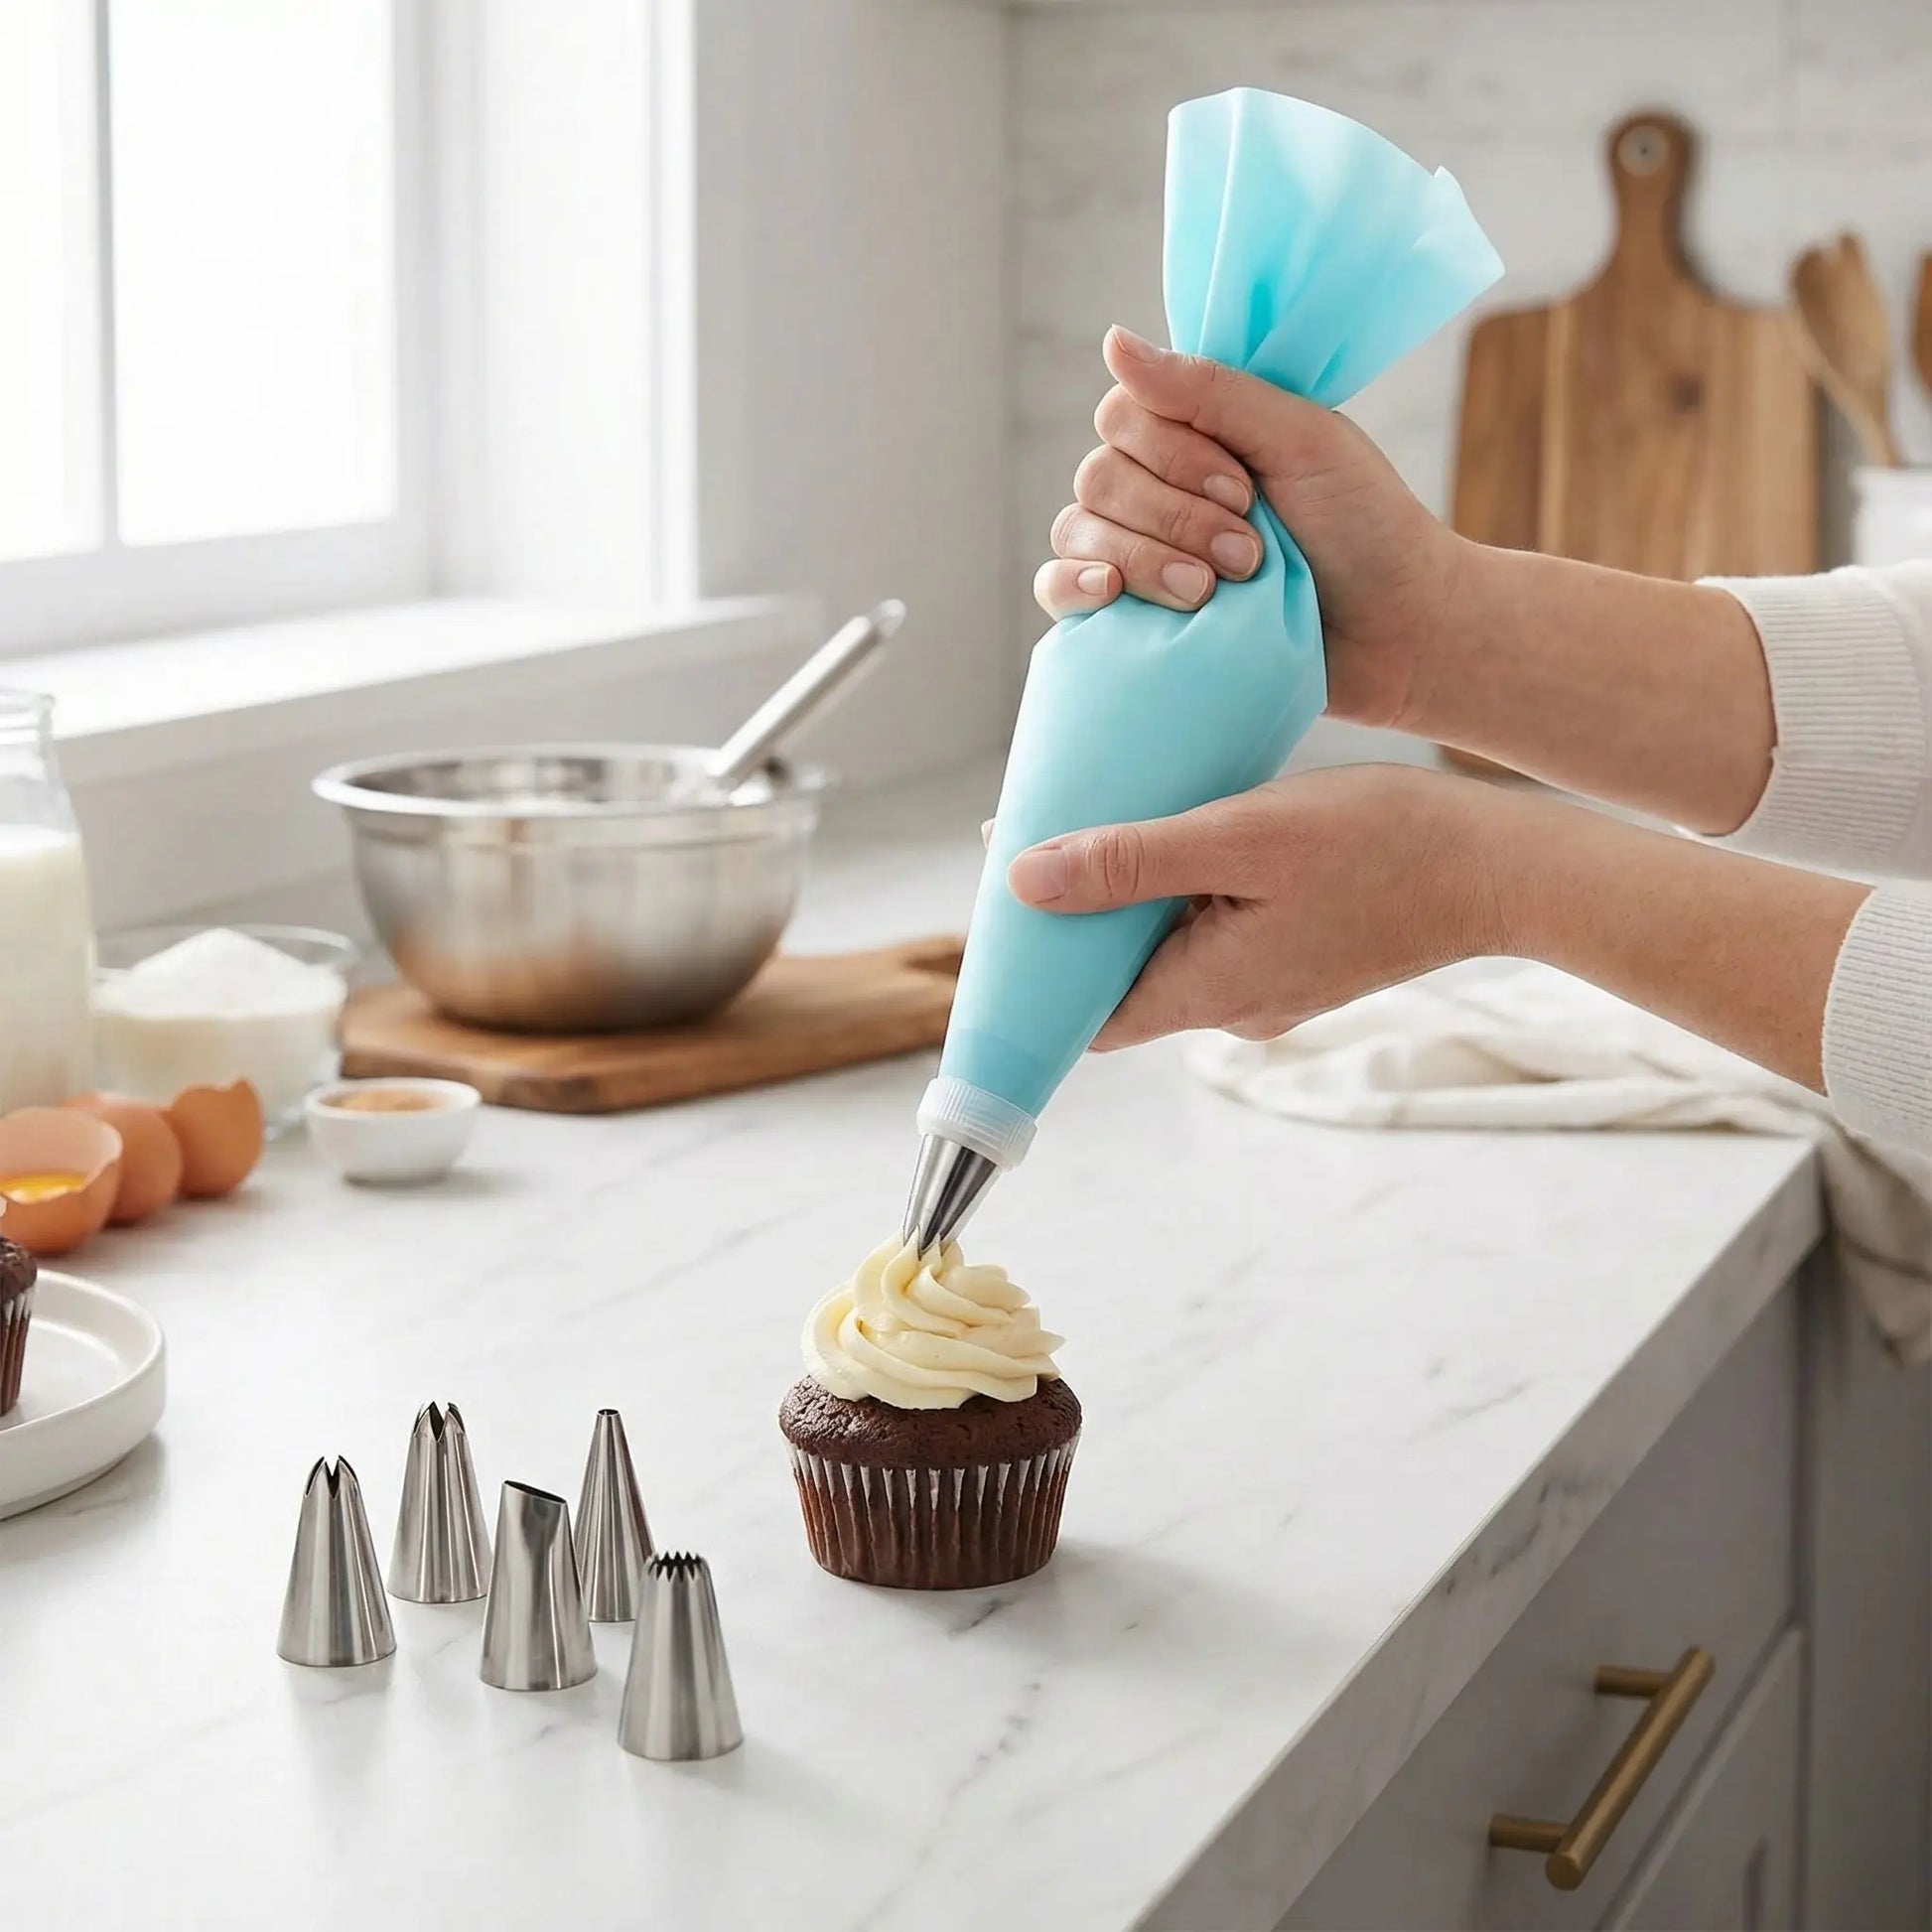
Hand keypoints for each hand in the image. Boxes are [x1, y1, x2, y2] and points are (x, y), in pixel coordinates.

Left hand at [1005, 765, 1507, 1046]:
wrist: (1501, 865)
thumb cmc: (1381, 845)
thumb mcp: (1240, 837)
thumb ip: (1130, 861)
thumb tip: (1024, 882)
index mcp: (1209, 991)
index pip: (1086, 1016)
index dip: (1034, 977)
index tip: (999, 916)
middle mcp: (1232, 1005)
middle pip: (1120, 977)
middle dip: (1073, 918)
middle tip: (1037, 833)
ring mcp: (1269, 984)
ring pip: (1166, 948)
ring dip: (1127, 897)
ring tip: (1098, 817)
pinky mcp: (1297, 955)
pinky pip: (1212, 930)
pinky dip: (1179, 891)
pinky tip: (1176, 828)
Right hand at [1033, 326, 1472, 730]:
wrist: (1397, 634)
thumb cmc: (1366, 528)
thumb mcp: (1301, 439)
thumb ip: (1211, 390)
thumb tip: (1112, 340)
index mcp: (1197, 433)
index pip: (1124, 415)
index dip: (1171, 453)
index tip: (1244, 487)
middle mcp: (1157, 487)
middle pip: (1100, 477)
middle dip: (1173, 516)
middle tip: (1248, 553)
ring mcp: (1140, 553)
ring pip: (1079, 531)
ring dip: (1146, 558)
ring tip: (1213, 592)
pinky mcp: (1131, 619)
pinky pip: (1057, 590)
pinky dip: (1071, 587)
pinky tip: (1108, 593)